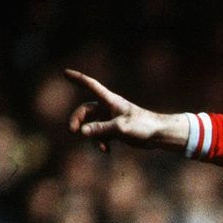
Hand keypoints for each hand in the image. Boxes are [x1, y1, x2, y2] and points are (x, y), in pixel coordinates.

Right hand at [65, 69, 188, 151]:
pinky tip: (106, 150)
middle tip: (73, 131)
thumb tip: (81, 131)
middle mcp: (109, 107)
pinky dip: (101, 142)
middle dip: (77, 120)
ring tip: (100, 147)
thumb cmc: (143, 126)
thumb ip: (100, 129)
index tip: (64, 72)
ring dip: (92, 136)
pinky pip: (100, 134)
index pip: (91, 85)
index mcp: (110, 101)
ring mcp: (111, 118)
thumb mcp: (120, 128)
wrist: (158, 134)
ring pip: (92, 124)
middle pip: (86, 110)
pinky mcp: (115, 129)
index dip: (77, 79)